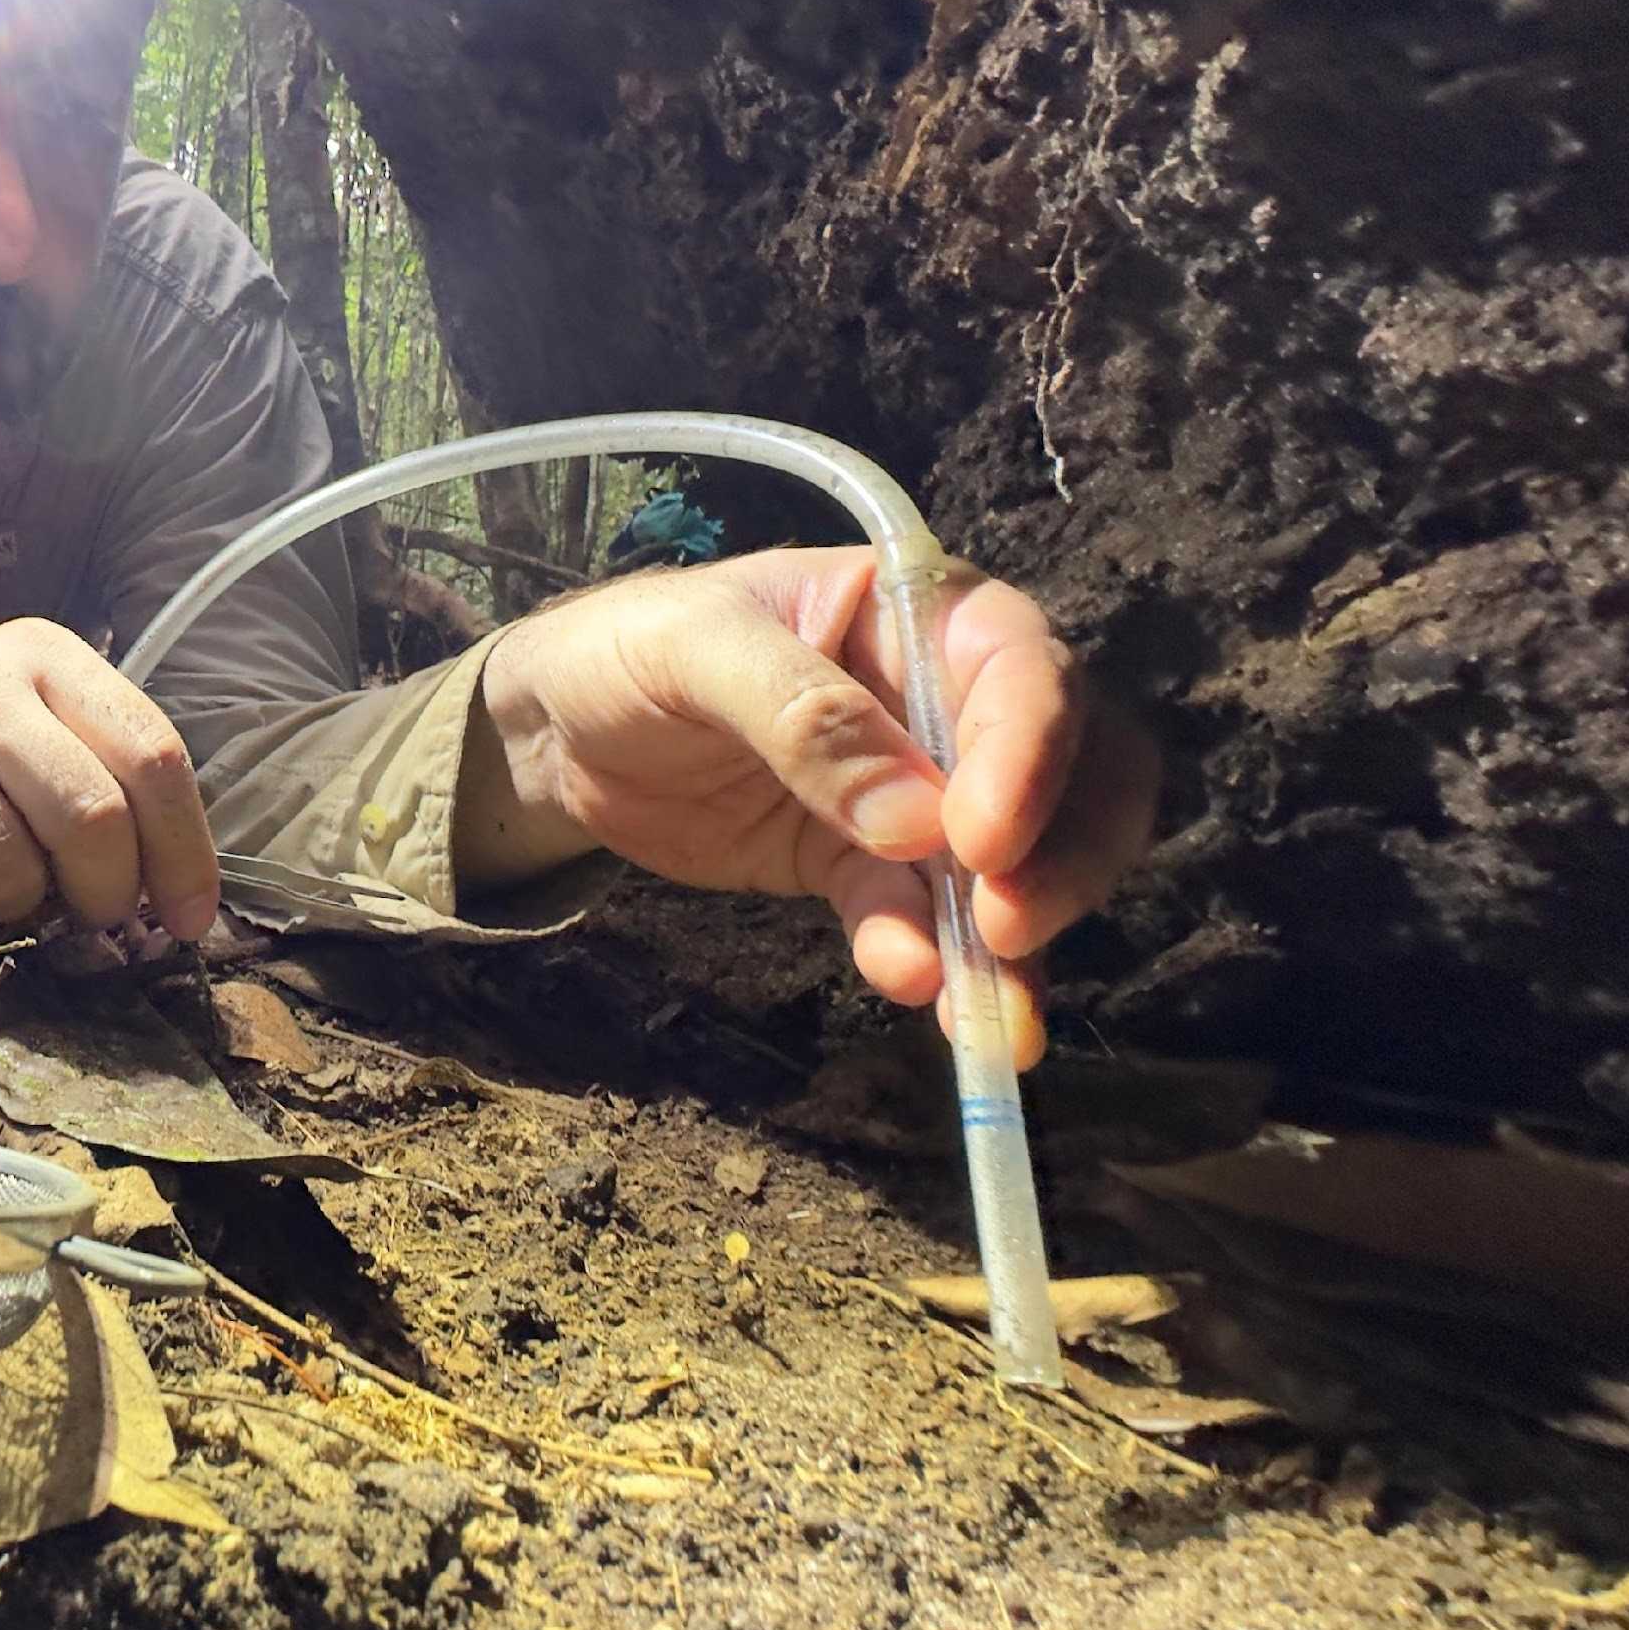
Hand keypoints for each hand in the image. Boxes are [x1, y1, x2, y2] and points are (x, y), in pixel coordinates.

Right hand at [0, 618, 218, 940]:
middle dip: (106, 890)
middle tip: (97, 910)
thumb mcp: (48, 718)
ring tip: (6, 884)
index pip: (151, 755)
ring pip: (6, 869)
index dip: (184, 850)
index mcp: (47, 656)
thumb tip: (180, 896)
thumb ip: (114, 778)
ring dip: (20, 906)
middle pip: (88, 816)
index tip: (189, 917)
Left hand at [462, 548, 1158, 1057]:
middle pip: (1072, 767)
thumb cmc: (626, 649)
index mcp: (917, 606)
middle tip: (1010, 931)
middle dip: (1061, 854)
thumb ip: (802, 713)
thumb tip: (916, 815)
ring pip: (1016, 863)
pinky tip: (915, 992)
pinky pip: (924, 917)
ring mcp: (915, 788)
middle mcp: (943, 695)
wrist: (556, 730)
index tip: (983, 839)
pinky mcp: (865, 865)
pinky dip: (933, 961)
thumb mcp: (696, 650)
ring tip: (994, 1023)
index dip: (1031, 752)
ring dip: (1015, 942)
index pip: (1022, 667)